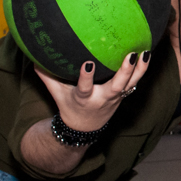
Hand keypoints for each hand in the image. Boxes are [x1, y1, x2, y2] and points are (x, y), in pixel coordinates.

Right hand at [35, 52, 149, 131]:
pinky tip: (148, 53)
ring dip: (139, 69)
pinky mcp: (124, 94)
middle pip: (116, 86)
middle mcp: (102, 98)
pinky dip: (142, 70)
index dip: (86, 77)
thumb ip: (47, 76)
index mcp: (84, 98)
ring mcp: (115, 97)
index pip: (84, 88)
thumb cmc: (70, 106)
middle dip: (124, 72)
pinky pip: (136, 82)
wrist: (86, 128)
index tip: (87, 64)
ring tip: (145, 52)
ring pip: (131, 84)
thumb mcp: (57, 94)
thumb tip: (33, 57)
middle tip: (130, 56)